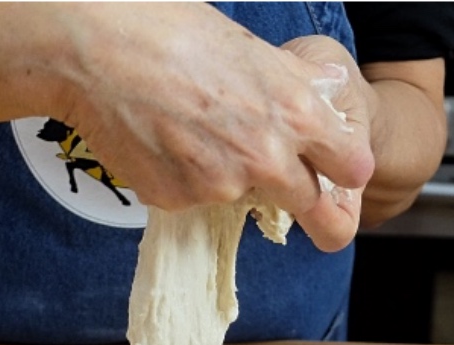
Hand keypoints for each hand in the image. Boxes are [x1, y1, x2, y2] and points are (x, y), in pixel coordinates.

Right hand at [46, 3, 373, 247]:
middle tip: (256, 154)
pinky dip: (179, 176)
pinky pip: (189, 196)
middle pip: (303, 199)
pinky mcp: (176, 202)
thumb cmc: (176, 34)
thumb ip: (292, 86)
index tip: (334, 168)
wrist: (102, 55)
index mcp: (296, 113)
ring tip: (187, 126)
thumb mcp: (254, 51)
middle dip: (291, 184)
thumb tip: (322, 98)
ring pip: (235, 193)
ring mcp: (218, 187)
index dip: (343, 167)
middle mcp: (265, 159)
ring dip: (222, 172)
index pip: (351, 166)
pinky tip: (159, 139)